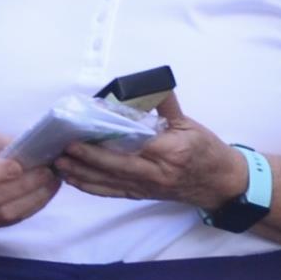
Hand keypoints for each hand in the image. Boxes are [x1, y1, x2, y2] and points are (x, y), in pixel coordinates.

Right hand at [0, 132, 62, 227]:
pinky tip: (45, 193)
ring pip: (2, 213)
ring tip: (51, 182)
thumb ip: (0, 142)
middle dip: (22, 185)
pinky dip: (32, 207)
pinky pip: (10, 220)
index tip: (19, 165)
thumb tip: (28, 147)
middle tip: (46, 172)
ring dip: (32, 198)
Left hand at [52, 93, 248, 211]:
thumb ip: (165, 105)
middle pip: (116, 167)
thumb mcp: (190, 123)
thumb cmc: (206, 150)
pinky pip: (113, 192)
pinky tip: (74, 179)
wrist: (221, 184)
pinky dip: (92, 187)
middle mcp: (157, 173)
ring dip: (83, 175)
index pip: (134, 145)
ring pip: (110, 183)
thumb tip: (146, 84)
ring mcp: (148, 187)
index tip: (84, 131)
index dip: (108, 141)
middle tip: (63, 150)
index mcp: (170, 151)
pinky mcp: (143, 195)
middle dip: (87, 160)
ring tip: (59, 165)